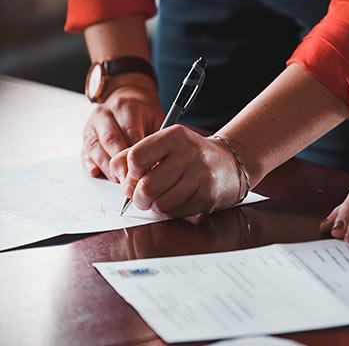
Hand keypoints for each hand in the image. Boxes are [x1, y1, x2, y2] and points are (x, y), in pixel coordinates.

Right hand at [81, 84, 163, 180]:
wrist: (126, 102)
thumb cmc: (144, 116)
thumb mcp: (156, 120)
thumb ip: (156, 139)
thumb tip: (156, 165)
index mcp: (125, 107)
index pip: (130, 134)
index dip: (138, 156)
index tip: (145, 172)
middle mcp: (104, 114)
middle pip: (111, 141)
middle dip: (121, 164)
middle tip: (131, 182)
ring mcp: (91, 125)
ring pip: (96, 149)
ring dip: (107, 168)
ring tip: (120, 181)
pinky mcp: (84, 137)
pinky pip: (84, 153)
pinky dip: (90, 165)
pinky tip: (98, 174)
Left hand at [110, 125, 241, 217]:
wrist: (229, 163)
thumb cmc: (190, 155)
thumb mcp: (165, 144)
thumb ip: (136, 154)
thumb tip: (118, 175)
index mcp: (174, 136)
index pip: (136, 157)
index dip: (130, 173)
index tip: (135, 176)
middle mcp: (189, 153)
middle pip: (146, 186)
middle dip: (138, 197)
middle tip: (141, 196)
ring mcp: (200, 175)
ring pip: (160, 203)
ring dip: (154, 206)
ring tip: (159, 199)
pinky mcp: (207, 196)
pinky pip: (176, 212)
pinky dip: (170, 211)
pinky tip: (176, 201)